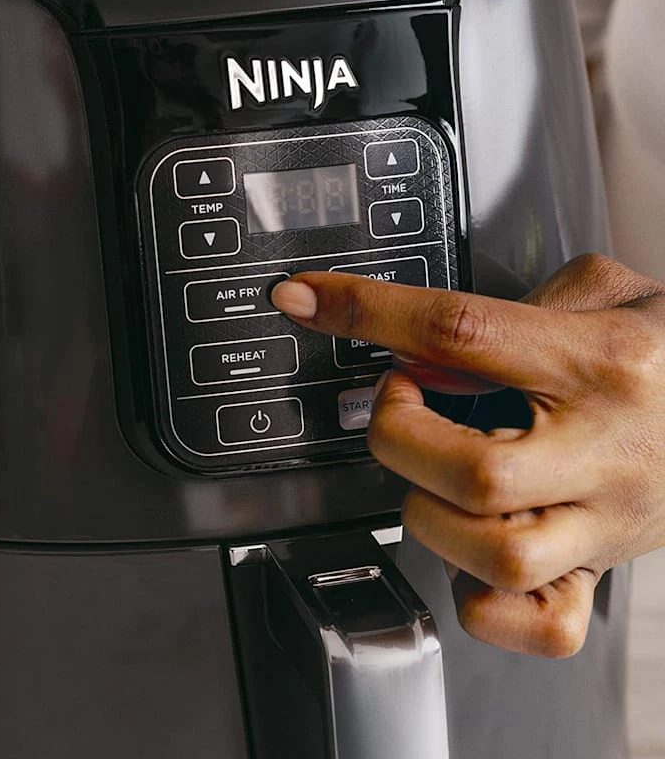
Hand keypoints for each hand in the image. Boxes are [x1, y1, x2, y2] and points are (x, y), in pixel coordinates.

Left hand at [272, 254, 664, 657]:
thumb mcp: (603, 291)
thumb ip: (509, 307)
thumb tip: (416, 345)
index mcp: (600, 362)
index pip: (458, 331)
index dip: (365, 312)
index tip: (306, 299)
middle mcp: (605, 449)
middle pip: (470, 471)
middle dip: (397, 433)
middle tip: (401, 403)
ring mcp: (607, 521)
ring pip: (496, 555)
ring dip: (429, 513)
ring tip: (433, 475)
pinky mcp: (604, 568)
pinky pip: (536, 622)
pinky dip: (479, 596)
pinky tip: (468, 548)